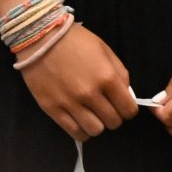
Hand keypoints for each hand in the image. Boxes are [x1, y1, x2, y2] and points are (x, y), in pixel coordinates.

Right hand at [19, 22, 138, 141]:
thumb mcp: (106, 51)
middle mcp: (90, 94)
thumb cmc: (77, 41)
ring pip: (94, 131)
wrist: (42, 38)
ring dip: (98, 125)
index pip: (128, 109)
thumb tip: (126, 95)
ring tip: (93, 116)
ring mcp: (70, 103)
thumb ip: (120, 74)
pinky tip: (81, 122)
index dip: (129, 110)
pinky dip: (81, 131)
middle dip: (115, 117)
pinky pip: (73, 132)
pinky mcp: (52, 109)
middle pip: (113, 122)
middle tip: (108, 109)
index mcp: (107, 77)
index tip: (124, 106)